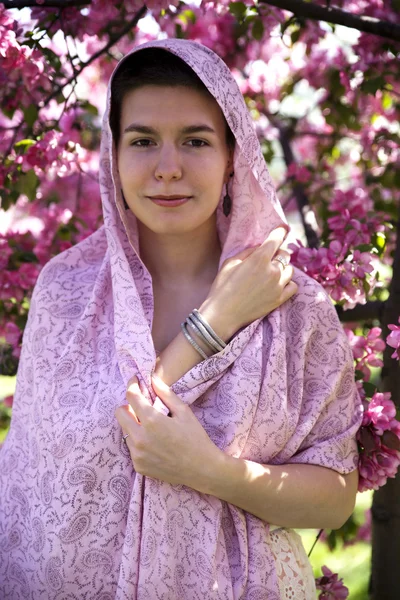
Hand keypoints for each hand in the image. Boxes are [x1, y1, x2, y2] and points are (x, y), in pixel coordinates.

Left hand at [115, 375, 221, 489]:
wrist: (202, 469)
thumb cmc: (195, 438)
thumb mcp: (184, 412)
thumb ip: (165, 393)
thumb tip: (152, 378)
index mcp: (152, 421)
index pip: (131, 397)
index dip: (132, 385)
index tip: (135, 381)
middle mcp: (140, 438)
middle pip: (120, 414)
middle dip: (128, 406)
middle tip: (141, 406)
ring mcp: (137, 454)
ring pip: (124, 431)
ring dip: (133, 424)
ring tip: (150, 427)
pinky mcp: (138, 466)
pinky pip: (131, 447)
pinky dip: (138, 441)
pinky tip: (154, 443)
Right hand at [200, 227, 296, 338]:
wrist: (223, 314)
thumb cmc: (223, 287)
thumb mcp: (231, 263)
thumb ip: (248, 252)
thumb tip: (260, 248)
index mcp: (259, 258)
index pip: (276, 239)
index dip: (280, 232)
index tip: (282, 229)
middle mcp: (273, 270)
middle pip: (285, 255)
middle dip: (278, 253)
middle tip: (270, 257)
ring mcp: (278, 286)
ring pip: (290, 270)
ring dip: (283, 268)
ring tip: (272, 272)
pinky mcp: (280, 299)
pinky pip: (293, 286)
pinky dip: (288, 282)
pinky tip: (279, 284)